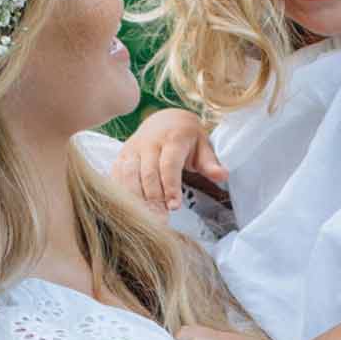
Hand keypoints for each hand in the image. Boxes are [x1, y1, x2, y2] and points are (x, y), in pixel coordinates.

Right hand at [111, 106, 226, 215]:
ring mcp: (133, 149)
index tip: (175, 206)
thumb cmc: (187, 137)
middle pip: (148, 174)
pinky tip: (127, 209)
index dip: (171, 186)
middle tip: (160, 221)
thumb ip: (210, 163)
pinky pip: (117, 175)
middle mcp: (149, 142)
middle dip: (154, 199)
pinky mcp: (122, 156)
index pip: (169, 164)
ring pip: (129, 175)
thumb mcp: (203, 145)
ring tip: (145, 219)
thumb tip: (222, 176)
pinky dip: (120, 192)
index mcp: (172, 138)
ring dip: (136, 199)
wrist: (164, 118)